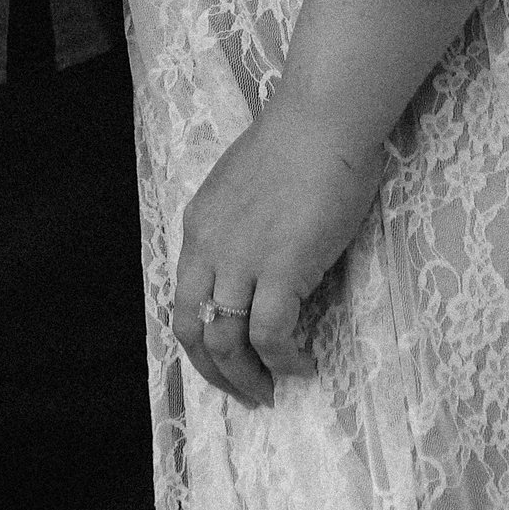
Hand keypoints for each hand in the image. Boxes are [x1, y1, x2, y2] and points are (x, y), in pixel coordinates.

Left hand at [170, 86, 383, 409]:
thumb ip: (241, 228)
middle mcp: (210, 249)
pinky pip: (272, 334)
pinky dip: (284, 360)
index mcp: (199, 227)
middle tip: (246, 391)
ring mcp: (243, 260)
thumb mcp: (244, 187)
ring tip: (272, 390)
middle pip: (194, 330)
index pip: (184, 300)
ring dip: (247, 377)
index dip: (201, 341)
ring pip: (227, 341)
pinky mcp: (282, 268)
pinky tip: (303, 364)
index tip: (225, 359)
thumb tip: (261, 266)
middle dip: (216, 372)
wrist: (323, 118)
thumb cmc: (298, 141)